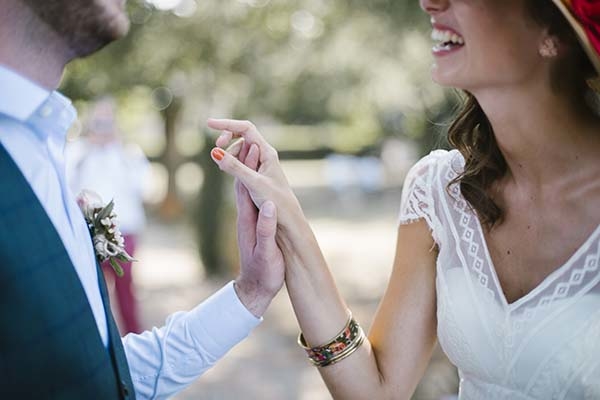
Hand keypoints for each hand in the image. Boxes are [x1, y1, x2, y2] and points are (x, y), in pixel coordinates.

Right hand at [207, 119, 303, 226]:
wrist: (288, 219)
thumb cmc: (275, 201)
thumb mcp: (252, 183)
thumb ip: (234, 167)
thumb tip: (214, 152)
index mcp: (267, 152)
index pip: (245, 128)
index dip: (226, 124)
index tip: (208, 123)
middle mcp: (265, 154)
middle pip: (243, 135)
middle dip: (227, 138)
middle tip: (215, 149)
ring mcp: (261, 163)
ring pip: (241, 148)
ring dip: (229, 152)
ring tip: (223, 167)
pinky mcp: (257, 174)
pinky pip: (242, 160)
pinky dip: (232, 162)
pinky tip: (228, 173)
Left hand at [233, 142, 284, 317]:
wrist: (255, 290)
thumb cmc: (264, 272)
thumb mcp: (267, 252)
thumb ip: (268, 229)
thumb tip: (271, 205)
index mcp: (248, 220)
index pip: (246, 186)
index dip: (248, 165)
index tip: (254, 145)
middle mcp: (245, 216)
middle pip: (242, 182)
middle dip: (245, 160)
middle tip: (250, 138)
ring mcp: (248, 221)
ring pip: (245, 189)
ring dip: (247, 170)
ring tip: (252, 152)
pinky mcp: (253, 226)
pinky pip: (251, 199)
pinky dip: (252, 184)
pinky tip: (256, 179)